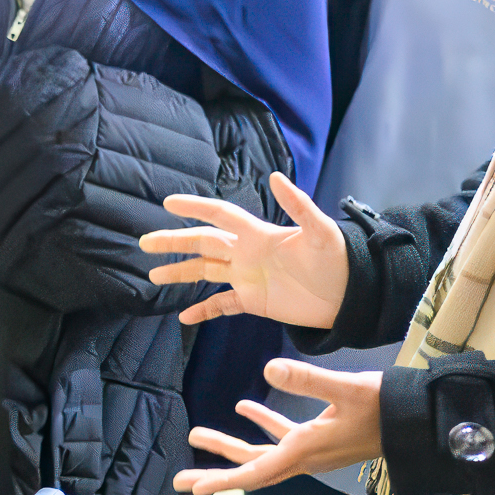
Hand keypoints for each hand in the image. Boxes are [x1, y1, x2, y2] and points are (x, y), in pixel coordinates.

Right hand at [143, 176, 352, 328]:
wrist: (349, 295)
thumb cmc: (337, 259)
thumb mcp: (320, 231)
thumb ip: (298, 205)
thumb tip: (275, 177)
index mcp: (258, 234)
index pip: (219, 215)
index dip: (195, 207)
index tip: (169, 202)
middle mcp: (247, 253)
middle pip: (202, 243)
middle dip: (174, 241)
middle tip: (145, 242)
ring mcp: (247, 277)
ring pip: (205, 271)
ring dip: (180, 273)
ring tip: (153, 275)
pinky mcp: (254, 301)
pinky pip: (222, 305)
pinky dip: (203, 310)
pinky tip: (184, 317)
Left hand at [172, 359, 380, 494]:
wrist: (418, 421)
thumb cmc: (386, 406)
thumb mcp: (347, 389)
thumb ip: (307, 380)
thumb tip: (267, 370)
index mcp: (306, 450)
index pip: (256, 471)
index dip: (223, 480)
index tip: (194, 488)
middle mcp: (304, 456)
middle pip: (251, 468)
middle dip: (216, 472)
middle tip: (180, 480)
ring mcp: (312, 449)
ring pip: (263, 452)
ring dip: (231, 444)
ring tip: (196, 434)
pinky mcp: (320, 438)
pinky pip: (283, 437)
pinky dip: (262, 424)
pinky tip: (243, 407)